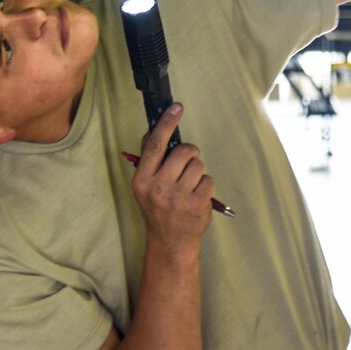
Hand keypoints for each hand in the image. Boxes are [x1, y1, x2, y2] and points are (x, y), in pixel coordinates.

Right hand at [127, 103, 213, 247]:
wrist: (170, 241)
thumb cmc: (157, 208)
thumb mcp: (144, 185)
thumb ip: (149, 159)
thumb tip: (153, 130)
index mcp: (142, 180)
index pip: (155, 144)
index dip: (167, 123)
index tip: (176, 107)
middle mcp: (158, 187)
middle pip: (183, 151)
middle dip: (189, 153)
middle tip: (187, 163)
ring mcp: (178, 197)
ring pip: (198, 165)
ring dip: (197, 171)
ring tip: (189, 185)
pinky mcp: (196, 205)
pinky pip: (208, 180)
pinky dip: (205, 185)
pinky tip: (197, 196)